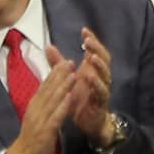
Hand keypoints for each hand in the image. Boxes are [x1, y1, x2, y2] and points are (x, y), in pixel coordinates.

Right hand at [5, 53, 74, 153]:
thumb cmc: (32, 139)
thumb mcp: (37, 118)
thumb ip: (43, 105)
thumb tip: (50, 92)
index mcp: (34, 106)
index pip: (45, 87)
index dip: (55, 74)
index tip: (65, 62)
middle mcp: (36, 110)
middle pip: (48, 90)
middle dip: (60, 75)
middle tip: (70, 61)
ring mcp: (40, 120)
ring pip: (53, 101)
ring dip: (63, 87)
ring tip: (73, 75)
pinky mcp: (45, 132)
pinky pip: (56, 117)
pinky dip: (63, 107)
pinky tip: (71, 98)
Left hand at [60, 28, 113, 144]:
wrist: (88, 122)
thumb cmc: (80, 99)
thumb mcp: (67, 78)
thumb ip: (59, 63)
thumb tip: (48, 46)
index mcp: (92, 70)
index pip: (95, 51)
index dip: (92, 40)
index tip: (84, 30)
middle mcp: (100, 77)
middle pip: (104, 59)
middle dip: (97, 49)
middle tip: (88, 41)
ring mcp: (102, 88)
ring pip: (105, 74)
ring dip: (99, 65)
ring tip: (92, 57)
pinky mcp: (102, 102)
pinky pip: (102, 92)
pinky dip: (97, 84)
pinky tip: (90, 77)